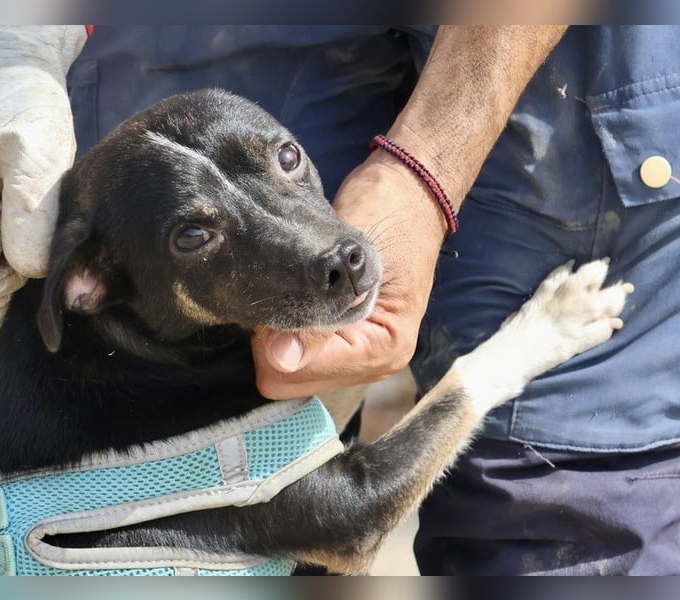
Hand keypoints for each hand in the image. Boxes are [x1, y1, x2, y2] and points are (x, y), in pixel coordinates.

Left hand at [252, 149, 446, 399]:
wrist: (409, 190)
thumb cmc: (388, 212)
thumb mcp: (352, 258)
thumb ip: (320, 312)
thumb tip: (282, 358)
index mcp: (384, 349)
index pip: (297, 374)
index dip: (273, 339)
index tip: (274, 295)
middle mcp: (372, 364)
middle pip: (287, 380)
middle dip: (271, 341)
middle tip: (278, 290)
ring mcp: (356, 356)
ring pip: (285, 370)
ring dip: (275, 334)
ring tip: (286, 290)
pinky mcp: (340, 343)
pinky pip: (293, 355)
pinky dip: (281, 331)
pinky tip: (289, 298)